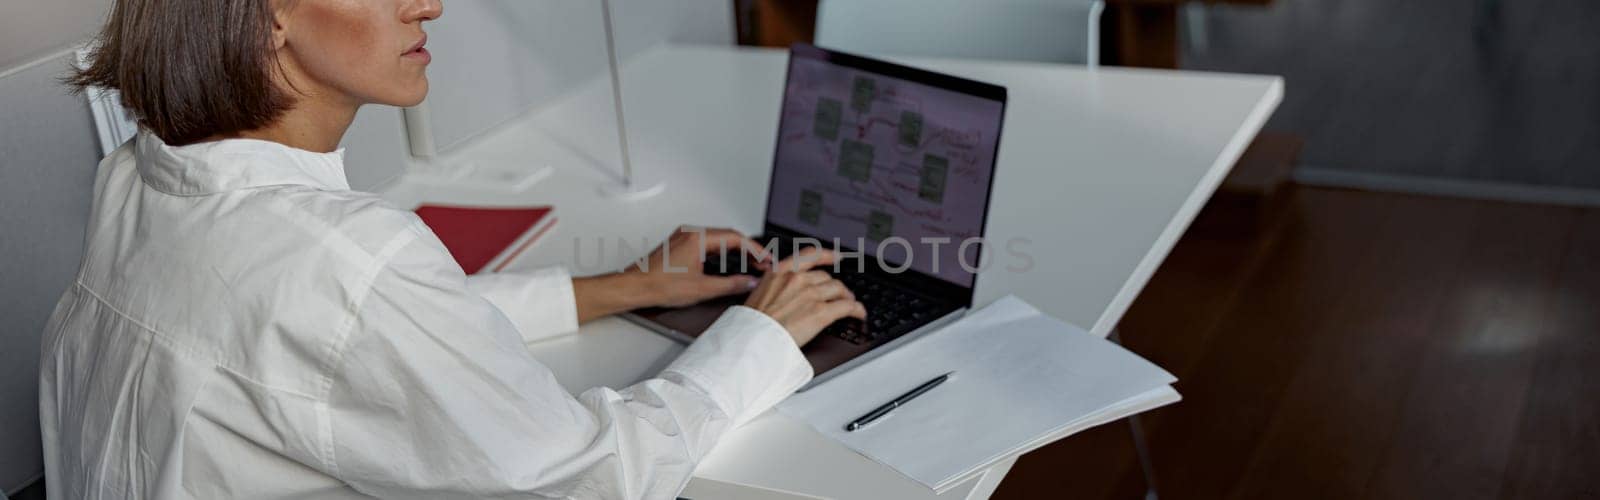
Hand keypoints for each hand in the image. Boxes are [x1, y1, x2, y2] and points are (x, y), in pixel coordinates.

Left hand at [624, 226, 771, 307]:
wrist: (634, 287)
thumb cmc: (658, 285)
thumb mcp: (702, 289)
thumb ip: (731, 285)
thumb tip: (749, 282)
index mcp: (697, 238)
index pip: (735, 238)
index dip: (755, 249)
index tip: (766, 258)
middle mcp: (690, 233)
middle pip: (728, 236)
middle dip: (748, 250)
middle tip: (762, 263)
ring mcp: (683, 237)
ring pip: (717, 239)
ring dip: (734, 251)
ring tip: (749, 264)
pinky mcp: (679, 244)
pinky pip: (706, 243)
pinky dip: (721, 252)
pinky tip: (727, 264)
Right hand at [743, 247, 866, 346]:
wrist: (752, 340)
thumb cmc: (751, 324)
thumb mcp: (757, 295)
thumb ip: (774, 289)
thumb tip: (781, 294)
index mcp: (779, 272)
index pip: (809, 255)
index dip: (827, 255)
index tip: (836, 256)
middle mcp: (797, 279)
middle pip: (826, 278)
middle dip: (834, 286)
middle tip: (840, 294)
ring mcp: (810, 294)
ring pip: (838, 290)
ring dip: (847, 297)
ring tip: (850, 304)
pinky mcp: (821, 312)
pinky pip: (847, 306)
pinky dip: (857, 309)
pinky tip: (859, 313)